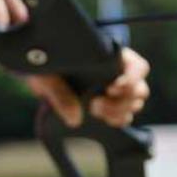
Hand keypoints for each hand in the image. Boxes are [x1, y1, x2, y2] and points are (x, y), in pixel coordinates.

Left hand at [28, 48, 150, 127]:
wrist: (37, 68)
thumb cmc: (45, 63)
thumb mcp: (46, 74)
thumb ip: (58, 93)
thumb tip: (74, 118)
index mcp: (111, 56)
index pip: (137, 67)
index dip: (131, 79)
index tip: (112, 88)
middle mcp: (117, 72)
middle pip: (139, 90)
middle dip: (123, 102)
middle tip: (97, 104)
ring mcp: (114, 89)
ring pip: (134, 103)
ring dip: (120, 112)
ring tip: (97, 112)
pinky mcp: (107, 103)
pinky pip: (124, 115)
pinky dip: (118, 120)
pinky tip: (103, 120)